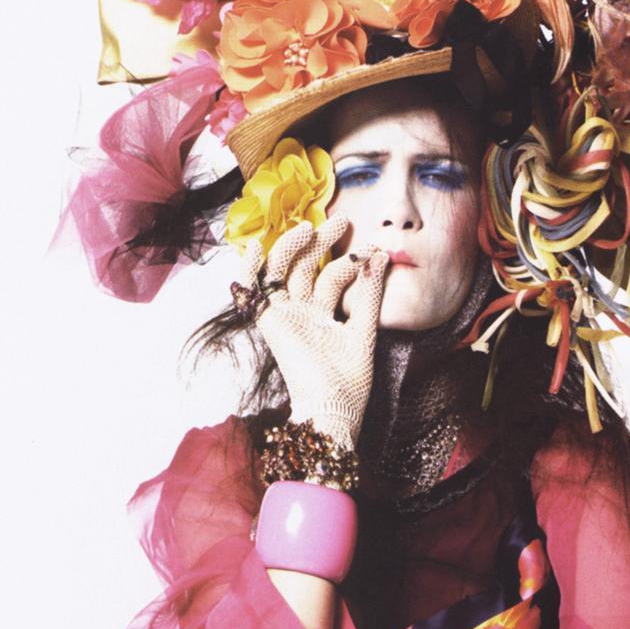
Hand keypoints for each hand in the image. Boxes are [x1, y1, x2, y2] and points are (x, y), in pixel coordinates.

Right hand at [237, 216, 387, 449]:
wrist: (333, 407)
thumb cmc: (350, 380)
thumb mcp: (364, 330)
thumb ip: (369, 295)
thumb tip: (380, 257)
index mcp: (325, 315)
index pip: (333, 277)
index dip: (349, 261)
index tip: (369, 248)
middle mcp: (303, 312)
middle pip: (307, 267)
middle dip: (322, 243)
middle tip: (341, 221)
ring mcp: (285, 315)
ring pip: (282, 271)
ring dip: (291, 247)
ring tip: (308, 229)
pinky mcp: (269, 322)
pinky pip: (251, 291)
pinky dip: (248, 269)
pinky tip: (255, 247)